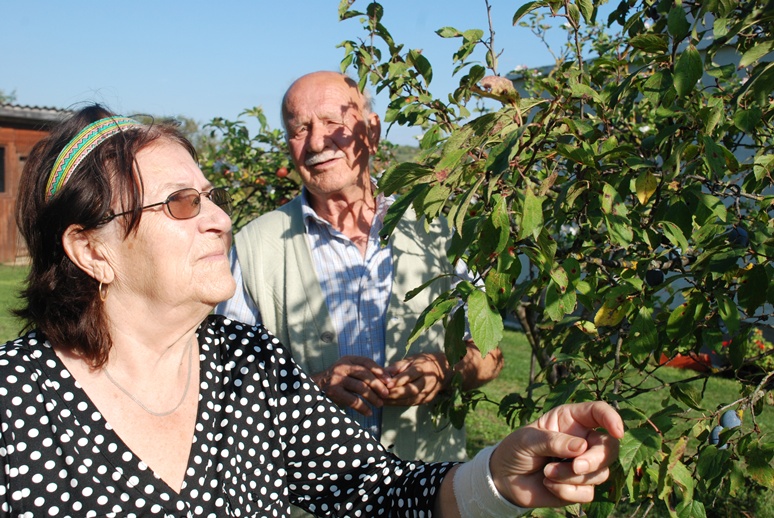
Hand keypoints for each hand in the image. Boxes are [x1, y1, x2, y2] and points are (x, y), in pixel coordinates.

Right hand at [311, 356, 391, 416]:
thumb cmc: (337, 380)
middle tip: (386, 394)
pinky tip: (369, 413)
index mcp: (347, 360)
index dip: (380, 371)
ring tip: (379, 404)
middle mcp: (341, 367)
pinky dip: (363, 408)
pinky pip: (352, 400)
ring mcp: (336, 379)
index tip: (389, 381)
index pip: (367, 362)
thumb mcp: (348, 370)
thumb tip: (389, 376)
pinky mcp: (333, 391)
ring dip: (373, 398)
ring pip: (360, 388)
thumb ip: (364, 371)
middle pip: (365, 374)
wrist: (314, 387)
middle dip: (378, 385)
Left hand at [383, 352, 450, 405]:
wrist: (443, 372)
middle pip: (411, 390)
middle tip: (381, 394)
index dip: (399, 380)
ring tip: (380, 399)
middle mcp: (427, 381)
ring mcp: (428, 393)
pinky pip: (410, 403)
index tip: (388, 384)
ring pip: (410, 399)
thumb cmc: (423, 362)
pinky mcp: (425, 400)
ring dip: (394, 401)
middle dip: (395, 393)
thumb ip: (398, 366)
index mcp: (424, 368)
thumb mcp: (412, 359)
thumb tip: (384, 372)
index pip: (411, 375)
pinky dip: (398, 403)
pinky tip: (387, 402)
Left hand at [491, 401, 623, 507]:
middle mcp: (582, 440)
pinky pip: (587, 492)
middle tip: (576, 466)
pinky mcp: (580, 486)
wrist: (504, 478)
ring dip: (572, 476)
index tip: (617, 431)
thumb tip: (581, 447)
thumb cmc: (516, 450)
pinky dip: (567, 491)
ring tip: (547, 473)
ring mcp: (583, 464)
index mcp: (571, 420)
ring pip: (600, 472)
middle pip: (609, 447)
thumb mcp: (527, 440)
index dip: (612, 418)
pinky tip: (549, 485)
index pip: (598, 412)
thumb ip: (553, 441)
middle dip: (596, 459)